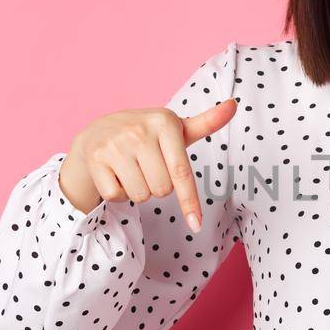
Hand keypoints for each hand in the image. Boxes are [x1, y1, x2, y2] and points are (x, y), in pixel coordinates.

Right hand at [59, 97, 237, 229]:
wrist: (98, 130)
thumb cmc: (148, 135)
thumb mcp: (176, 129)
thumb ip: (206, 122)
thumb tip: (234, 104)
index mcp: (164, 122)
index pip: (182, 172)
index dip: (190, 201)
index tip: (196, 225)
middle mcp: (139, 131)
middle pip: (162, 190)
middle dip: (158, 186)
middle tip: (148, 168)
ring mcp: (115, 144)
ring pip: (140, 195)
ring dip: (139, 191)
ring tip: (132, 170)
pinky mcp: (96, 159)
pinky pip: (117, 196)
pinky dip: (119, 193)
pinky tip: (116, 175)